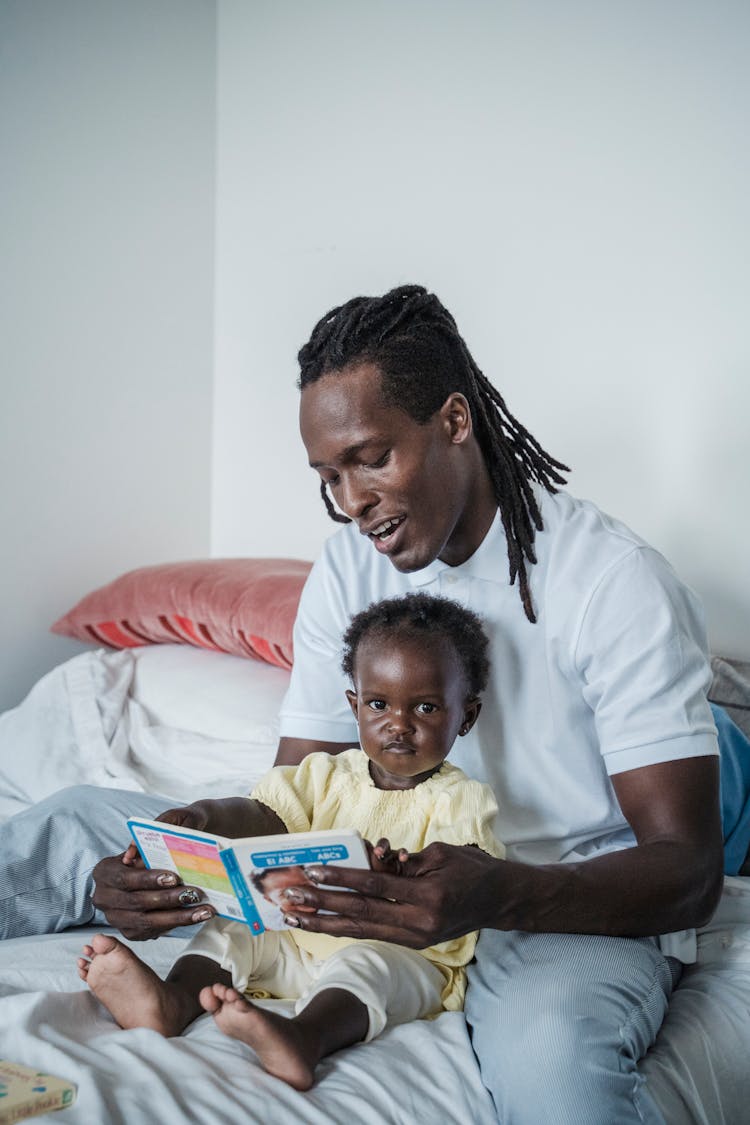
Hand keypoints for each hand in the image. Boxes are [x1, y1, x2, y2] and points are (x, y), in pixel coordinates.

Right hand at [91, 803, 216, 940]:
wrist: (153, 861)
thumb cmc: (157, 841)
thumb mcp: (157, 829)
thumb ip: (154, 834)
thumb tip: (153, 845)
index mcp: (104, 871)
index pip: (125, 877)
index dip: (148, 879)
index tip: (173, 878)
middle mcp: (103, 897)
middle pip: (136, 902)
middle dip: (168, 900)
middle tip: (194, 895)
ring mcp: (115, 918)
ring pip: (146, 922)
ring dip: (178, 918)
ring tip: (204, 911)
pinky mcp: (130, 931)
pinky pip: (153, 931)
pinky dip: (176, 925)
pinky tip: (197, 917)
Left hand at [279, 841, 503, 947]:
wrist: (500, 900)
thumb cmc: (472, 868)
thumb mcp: (441, 854)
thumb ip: (406, 861)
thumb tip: (374, 861)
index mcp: (428, 896)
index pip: (376, 887)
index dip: (342, 878)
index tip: (313, 870)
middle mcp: (419, 923)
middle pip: (361, 915)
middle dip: (322, 906)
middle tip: (290, 899)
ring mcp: (416, 937)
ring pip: (361, 931)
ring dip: (325, 924)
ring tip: (295, 918)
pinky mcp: (413, 942)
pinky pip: (373, 933)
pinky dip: (345, 927)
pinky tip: (321, 922)